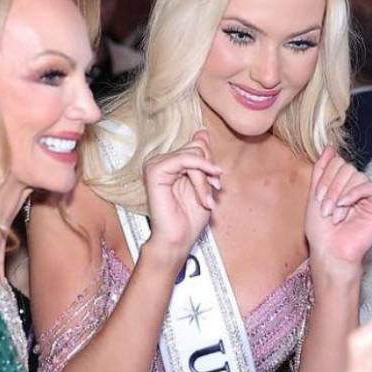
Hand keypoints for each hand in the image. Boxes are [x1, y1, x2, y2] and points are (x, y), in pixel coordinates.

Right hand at [142, 130, 223, 261]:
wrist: (178, 239)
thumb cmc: (190, 217)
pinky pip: (183, 160)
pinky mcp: (154, 171)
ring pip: (193, 155)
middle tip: (212, 193)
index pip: (197, 145)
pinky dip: (199, 175)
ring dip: (205, 179)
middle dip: (209, 172)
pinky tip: (204, 192)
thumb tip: (202, 132)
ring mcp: (156, 164)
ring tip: (206, 199)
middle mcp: (162, 160)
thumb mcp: (204, 183)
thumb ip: (203, 159)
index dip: (210, 163)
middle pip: (197, 148)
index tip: (217, 184)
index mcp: (172, 162)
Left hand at [304, 149, 371, 278]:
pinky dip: (353, 194)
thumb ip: (321, 170)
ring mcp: (369, 195)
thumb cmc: (321, 230)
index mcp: (342, 184)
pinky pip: (368, 186)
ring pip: (356, 175)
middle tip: (325, 209)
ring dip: (340, 194)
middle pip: (346, 167)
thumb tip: (329, 147)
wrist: (330, 251)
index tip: (317, 198)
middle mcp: (357, 187)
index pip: (336, 163)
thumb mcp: (315, 194)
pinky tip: (345, 207)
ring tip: (334, 214)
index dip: (325, 177)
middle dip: (331, 187)